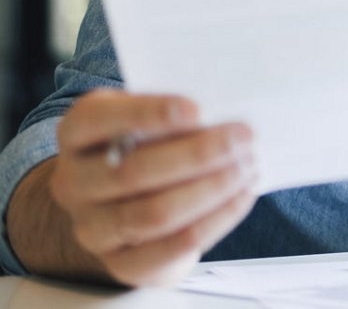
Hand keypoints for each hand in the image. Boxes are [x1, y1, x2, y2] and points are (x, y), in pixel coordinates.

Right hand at [47, 90, 256, 285]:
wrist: (126, 204)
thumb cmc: (147, 145)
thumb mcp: (148, 119)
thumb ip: (173, 113)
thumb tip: (223, 112)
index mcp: (76, 134)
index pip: (97, 120)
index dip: (146, 114)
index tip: (196, 109)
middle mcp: (73, 182)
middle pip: (133, 171)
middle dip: (197, 154)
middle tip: (244, 137)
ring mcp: (93, 228)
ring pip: (154, 213)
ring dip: (211, 188)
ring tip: (248, 166)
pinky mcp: (123, 263)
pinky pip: (172, 247)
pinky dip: (215, 219)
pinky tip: (242, 195)